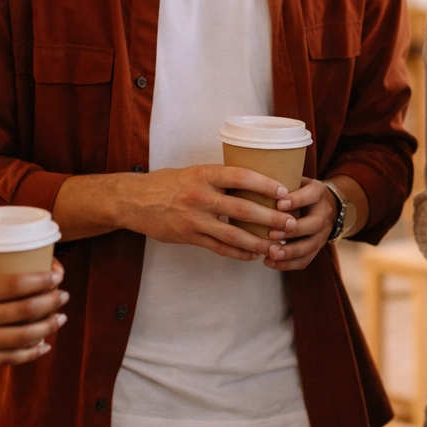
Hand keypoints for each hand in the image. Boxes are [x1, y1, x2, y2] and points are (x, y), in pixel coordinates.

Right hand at [0, 257, 68, 374]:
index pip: (13, 285)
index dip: (41, 280)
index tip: (56, 275)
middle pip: (24, 312)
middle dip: (50, 303)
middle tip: (64, 295)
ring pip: (22, 338)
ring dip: (46, 328)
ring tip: (60, 318)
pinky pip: (8, 359)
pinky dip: (30, 354)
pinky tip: (42, 346)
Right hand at [109, 164, 296, 260]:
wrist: (135, 200)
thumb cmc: (169, 183)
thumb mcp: (195, 172)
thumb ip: (220, 178)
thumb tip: (254, 182)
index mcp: (204, 174)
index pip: (241, 176)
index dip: (265, 184)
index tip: (284, 191)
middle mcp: (200, 196)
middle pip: (242, 208)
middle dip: (270, 217)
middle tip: (291, 223)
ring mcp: (194, 219)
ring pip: (233, 233)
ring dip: (258, 241)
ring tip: (278, 245)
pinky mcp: (189, 237)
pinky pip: (219, 247)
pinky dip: (239, 252)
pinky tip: (254, 255)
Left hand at [266, 177, 333, 271]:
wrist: (320, 205)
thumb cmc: (297, 191)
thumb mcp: (294, 180)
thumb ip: (279, 183)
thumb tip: (250, 181)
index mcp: (318, 192)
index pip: (311, 195)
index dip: (297, 200)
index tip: (279, 204)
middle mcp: (323, 213)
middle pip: (315, 224)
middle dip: (294, 231)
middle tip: (272, 234)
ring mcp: (322, 233)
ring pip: (311, 246)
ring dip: (290, 252)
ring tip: (271, 253)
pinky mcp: (316, 248)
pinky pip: (305, 260)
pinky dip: (287, 264)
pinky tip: (269, 262)